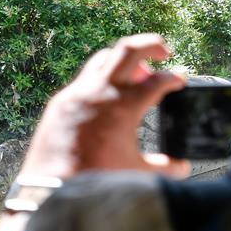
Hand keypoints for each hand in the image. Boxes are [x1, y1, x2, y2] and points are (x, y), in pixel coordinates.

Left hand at [21, 34, 189, 179]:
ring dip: (123, 62)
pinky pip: (83, 81)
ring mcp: (75, 94)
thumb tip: (180, 167)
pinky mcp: (59, 102)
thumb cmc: (94, 179)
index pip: (158, 79)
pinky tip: (107, 96)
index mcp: (124, 105)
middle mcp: (99, 92)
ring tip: (135, 75)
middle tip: (164, 52)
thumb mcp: (136, 172)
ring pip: (103, 60)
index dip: (174, 78)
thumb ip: (164, 167)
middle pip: (128, 49)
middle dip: (152, 44)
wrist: (51, 186)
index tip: (180, 82)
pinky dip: (100, 82)